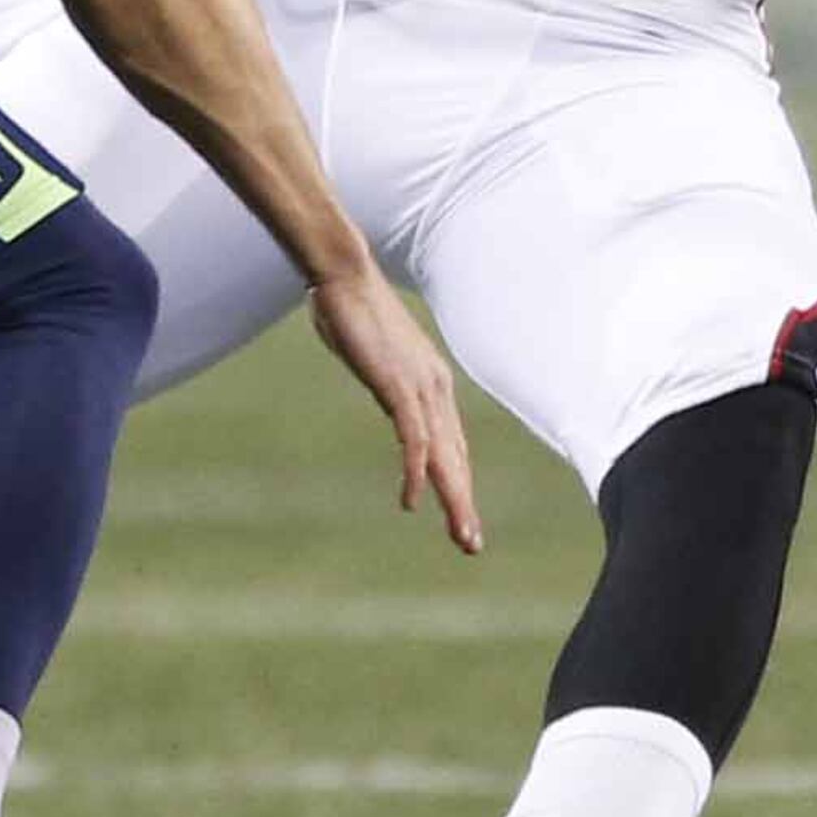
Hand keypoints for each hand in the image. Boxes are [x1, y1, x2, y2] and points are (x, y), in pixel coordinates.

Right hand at [309, 256, 481, 555]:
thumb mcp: (375, 355)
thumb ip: (384, 378)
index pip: (452, 443)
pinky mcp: (398, 386)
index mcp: (432, 382)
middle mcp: (436, 387)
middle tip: (471, 543)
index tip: (462, 513)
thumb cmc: (352, 309)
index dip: (458, 480)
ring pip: (444, 455)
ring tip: (460, 534)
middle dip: (463, 502)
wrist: (345, 274)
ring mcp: (420, 387)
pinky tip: (412, 500)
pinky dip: (416, 472)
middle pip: (456, 456)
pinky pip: (414, 439)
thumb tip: (383, 386)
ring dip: (453, 498)